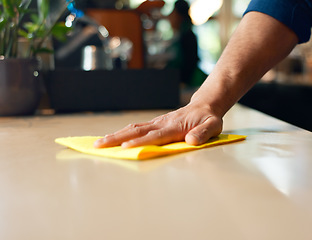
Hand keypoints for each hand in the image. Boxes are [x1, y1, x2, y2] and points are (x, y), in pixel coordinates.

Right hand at [93, 103, 222, 147]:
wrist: (204, 106)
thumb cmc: (209, 119)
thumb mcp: (213, 126)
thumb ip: (203, 133)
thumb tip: (191, 140)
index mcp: (175, 127)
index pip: (155, 136)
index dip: (141, 142)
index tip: (125, 148)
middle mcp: (162, 124)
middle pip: (137, 131)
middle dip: (117, 139)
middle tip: (99, 146)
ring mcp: (157, 123)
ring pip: (133, 129)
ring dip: (115, 136)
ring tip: (98, 143)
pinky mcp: (155, 124)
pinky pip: (136, 128)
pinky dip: (122, 133)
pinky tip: (112, 139)